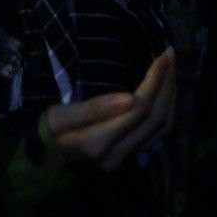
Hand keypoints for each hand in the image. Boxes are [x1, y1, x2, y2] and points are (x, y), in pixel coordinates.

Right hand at [43, 48, 174, 170]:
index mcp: (99, 143)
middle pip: (155, 118)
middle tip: (170, 55)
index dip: (154, 81)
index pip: (138, 109)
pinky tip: (166, 91)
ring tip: (171, 68)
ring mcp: (127, 161)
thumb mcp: (60, 117)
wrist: (45, 161)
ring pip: (162, 128)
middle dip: (166, 84)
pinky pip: (159, 135)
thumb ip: (93, 109)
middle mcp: (118, 157)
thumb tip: (130, 97)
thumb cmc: (49, 132)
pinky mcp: (132, 159)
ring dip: (170, 96)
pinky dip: (167, 110)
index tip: (161, 55)